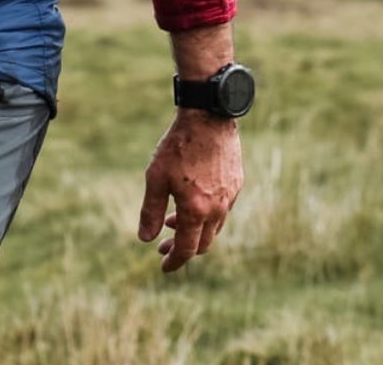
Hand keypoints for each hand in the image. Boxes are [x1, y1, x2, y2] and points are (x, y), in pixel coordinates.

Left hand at [137, 110, 242, 271]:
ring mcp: (230, 196)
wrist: (208, 116)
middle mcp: (217, 208)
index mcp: (196, 210)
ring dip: (194, 231)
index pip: (186, 249)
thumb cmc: (178, 146)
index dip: (173, 261)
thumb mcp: (156, 178)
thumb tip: (145, 239)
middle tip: (164, 245)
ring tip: (173, 220)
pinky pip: (223, 210)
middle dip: (183, 249)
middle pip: (203, 244)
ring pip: (214, 228)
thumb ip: (150, 211)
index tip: (163, 266)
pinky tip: (193, 202)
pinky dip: (207, 215)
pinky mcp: (236, 183)